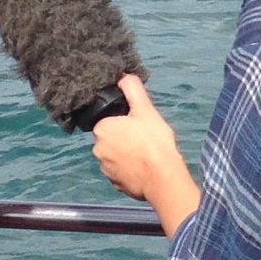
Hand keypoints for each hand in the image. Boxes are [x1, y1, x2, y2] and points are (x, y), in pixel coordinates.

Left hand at [91, 75, 201, 235]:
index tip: (139, 125)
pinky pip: (120, 171)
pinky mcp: (115, 184)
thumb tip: (123, 76)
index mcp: (102, 129)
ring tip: (146, 154)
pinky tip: (144, 167)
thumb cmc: (154, 142)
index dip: (125, 121)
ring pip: (116, 155)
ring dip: (127, 154)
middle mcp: (98, 149)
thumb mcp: (145, 109)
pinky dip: (130, 169)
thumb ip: (132, 89)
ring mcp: (105, 169)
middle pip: (112, 138)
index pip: (109, 120)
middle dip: (125, 137)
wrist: (163, 178)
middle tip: (144, 138)